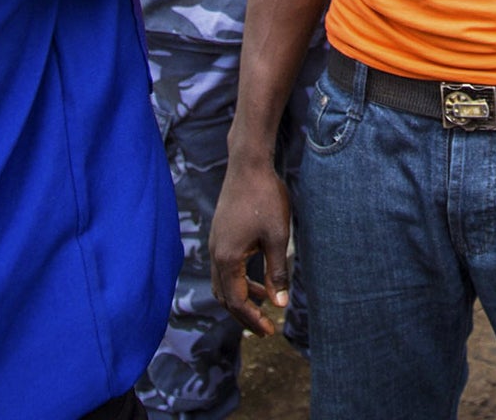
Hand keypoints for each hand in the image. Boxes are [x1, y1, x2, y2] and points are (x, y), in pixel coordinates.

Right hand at [207, 156, 291, 336]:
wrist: (248, 165)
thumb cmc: (265, 198)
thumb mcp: (277, 237)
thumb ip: (277, 272)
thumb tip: (280, 304)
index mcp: (227, 258)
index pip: (236, 301)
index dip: (252, 320)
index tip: (270, 331)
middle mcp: (216, 254)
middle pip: (225, 296)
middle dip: (244, 314)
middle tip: (265, 327)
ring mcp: (215, 243)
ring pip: (223, 282)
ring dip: (242, 295)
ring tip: (266, 302)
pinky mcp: (220, 234)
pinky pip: (225, 267)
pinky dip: (239, 278)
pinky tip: (258, 275)